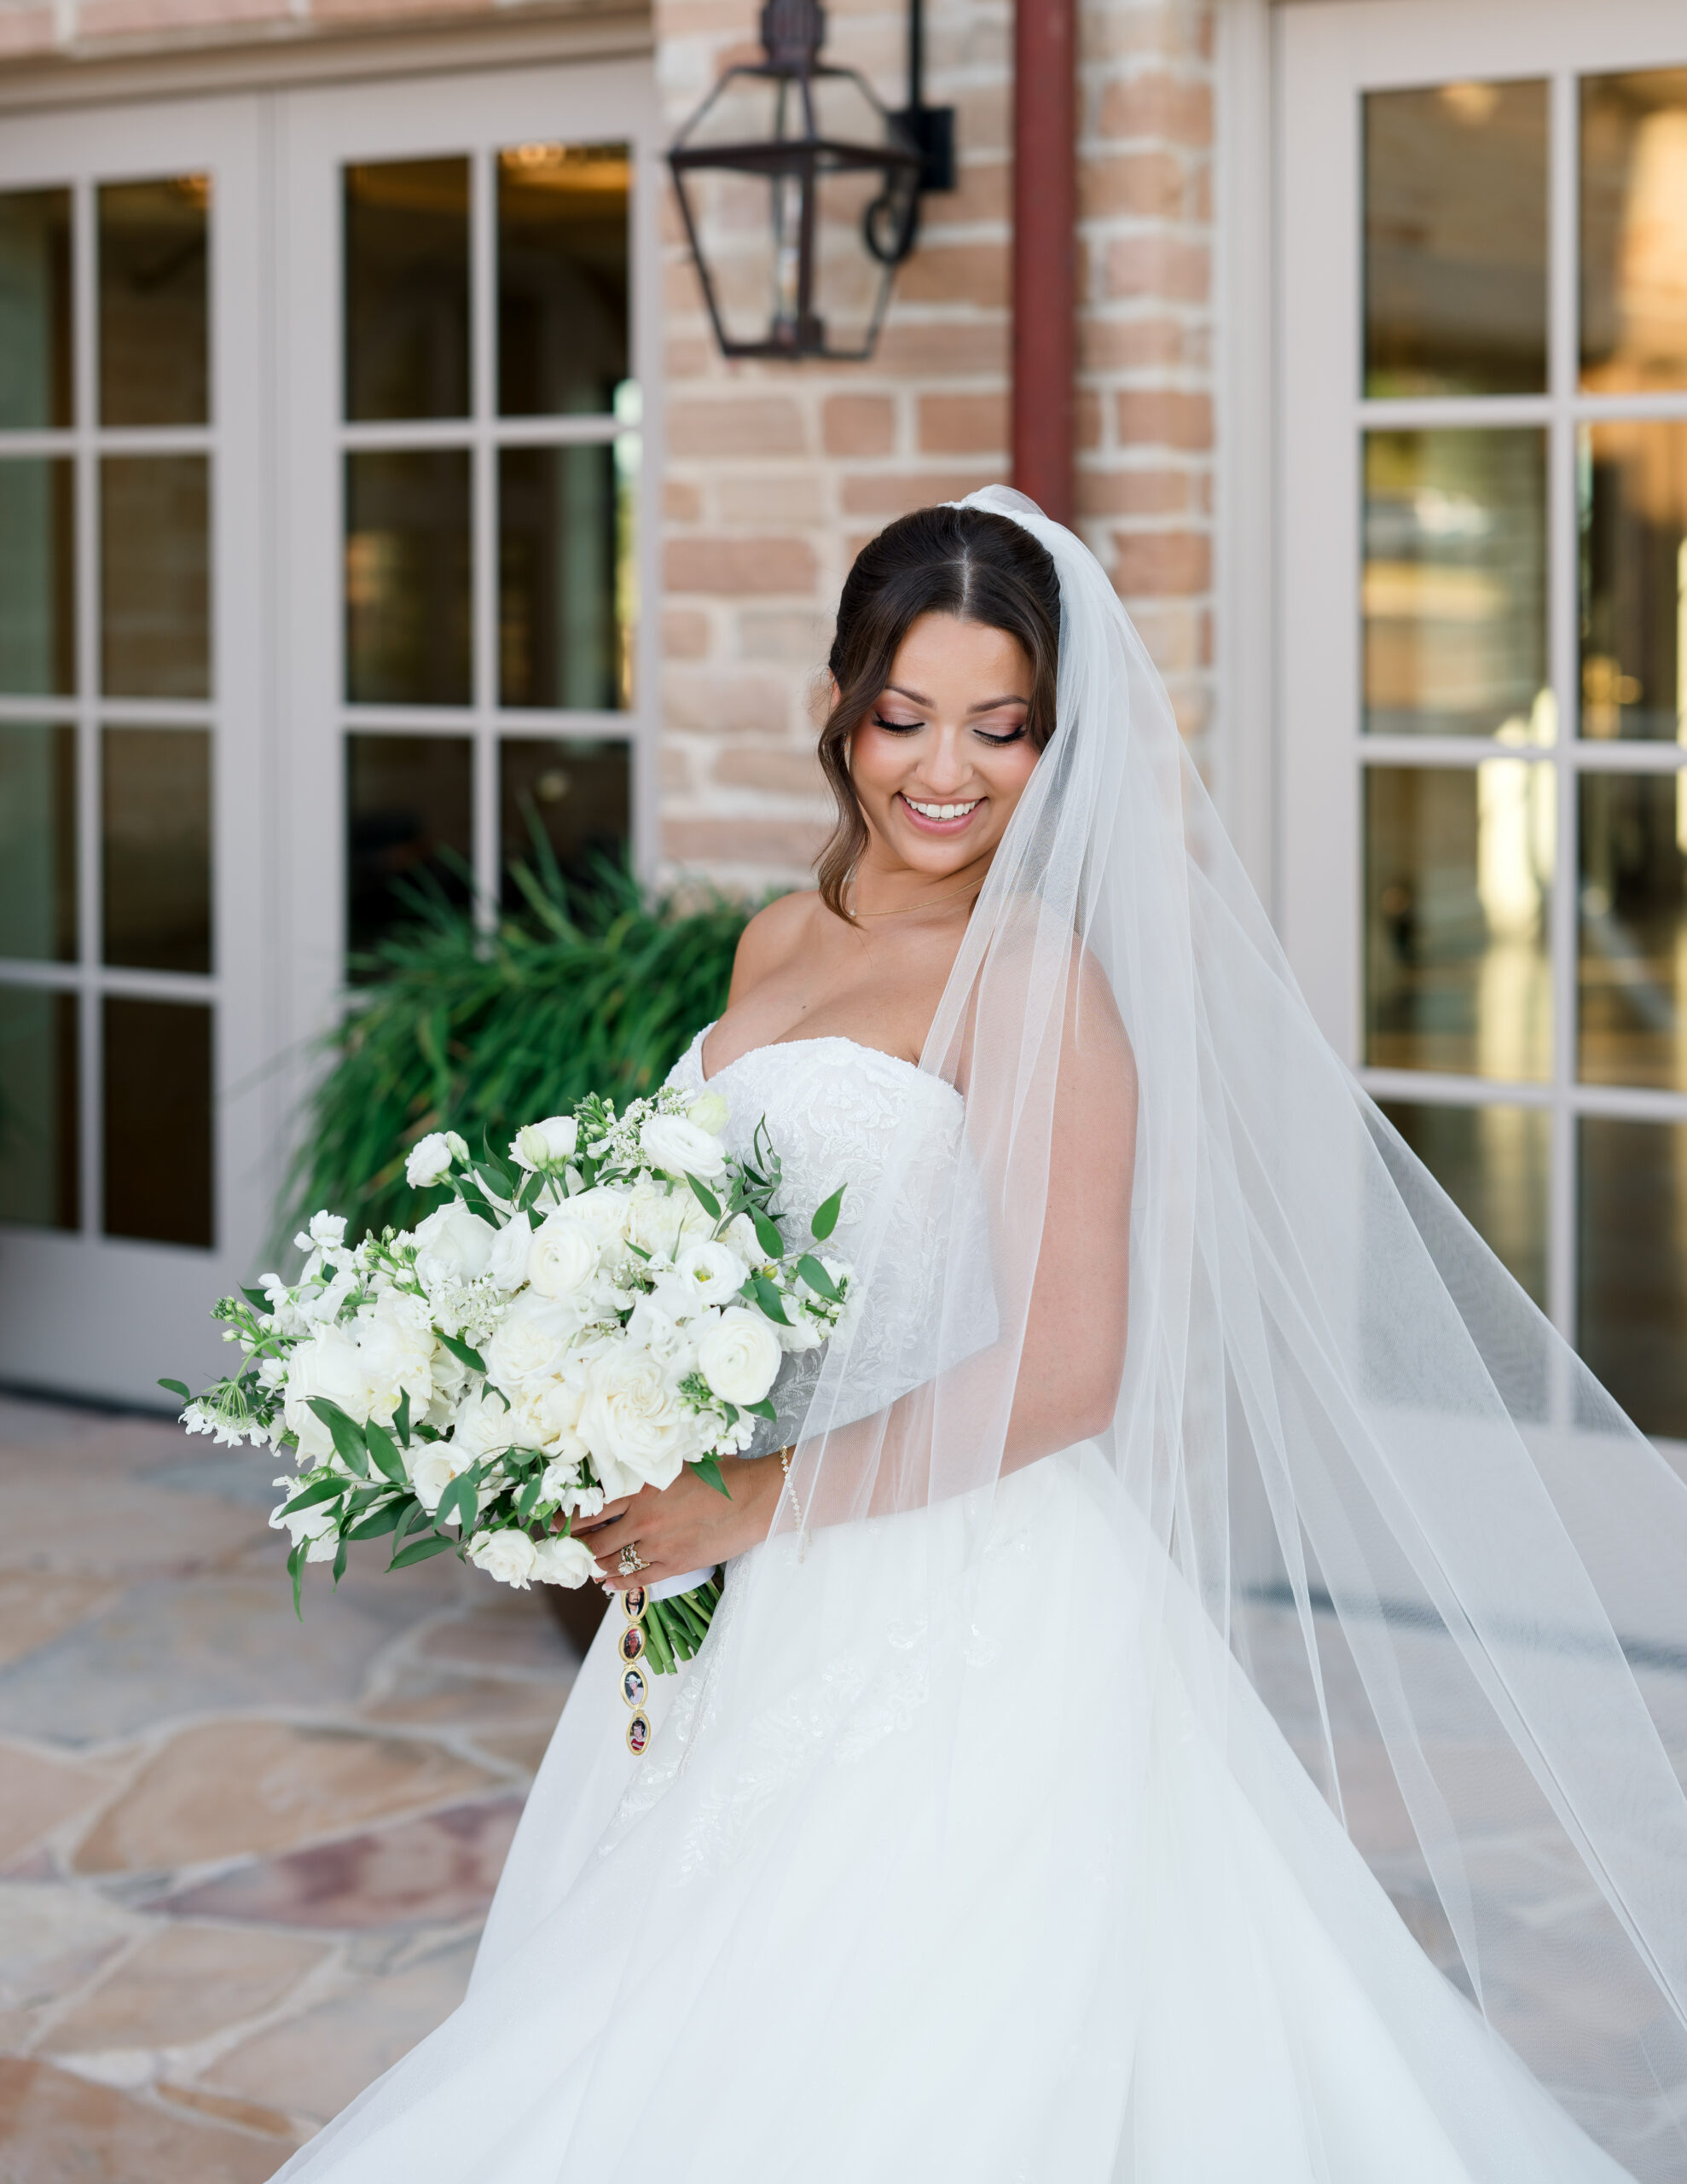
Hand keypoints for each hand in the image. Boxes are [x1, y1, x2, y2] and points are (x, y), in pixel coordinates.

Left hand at [572, 1457, 783, 1589]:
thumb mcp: (679, 1463)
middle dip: (577, 1545)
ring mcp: (658, 1545)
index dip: (568, 1518)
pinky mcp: (675, 1565)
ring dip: (597, 1564)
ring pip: (614, 1561)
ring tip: (588, 1564)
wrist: (756, 1499)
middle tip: (566, 1547)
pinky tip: (607, 1583)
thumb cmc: (723, 1474)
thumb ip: (650, 1471)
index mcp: (641, 1488)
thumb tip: (628, 1474)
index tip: (554, 1522)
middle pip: (597, 1538)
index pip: (591, 1507)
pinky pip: (638, 1579)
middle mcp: (643, 1519)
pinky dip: (619, 1583)